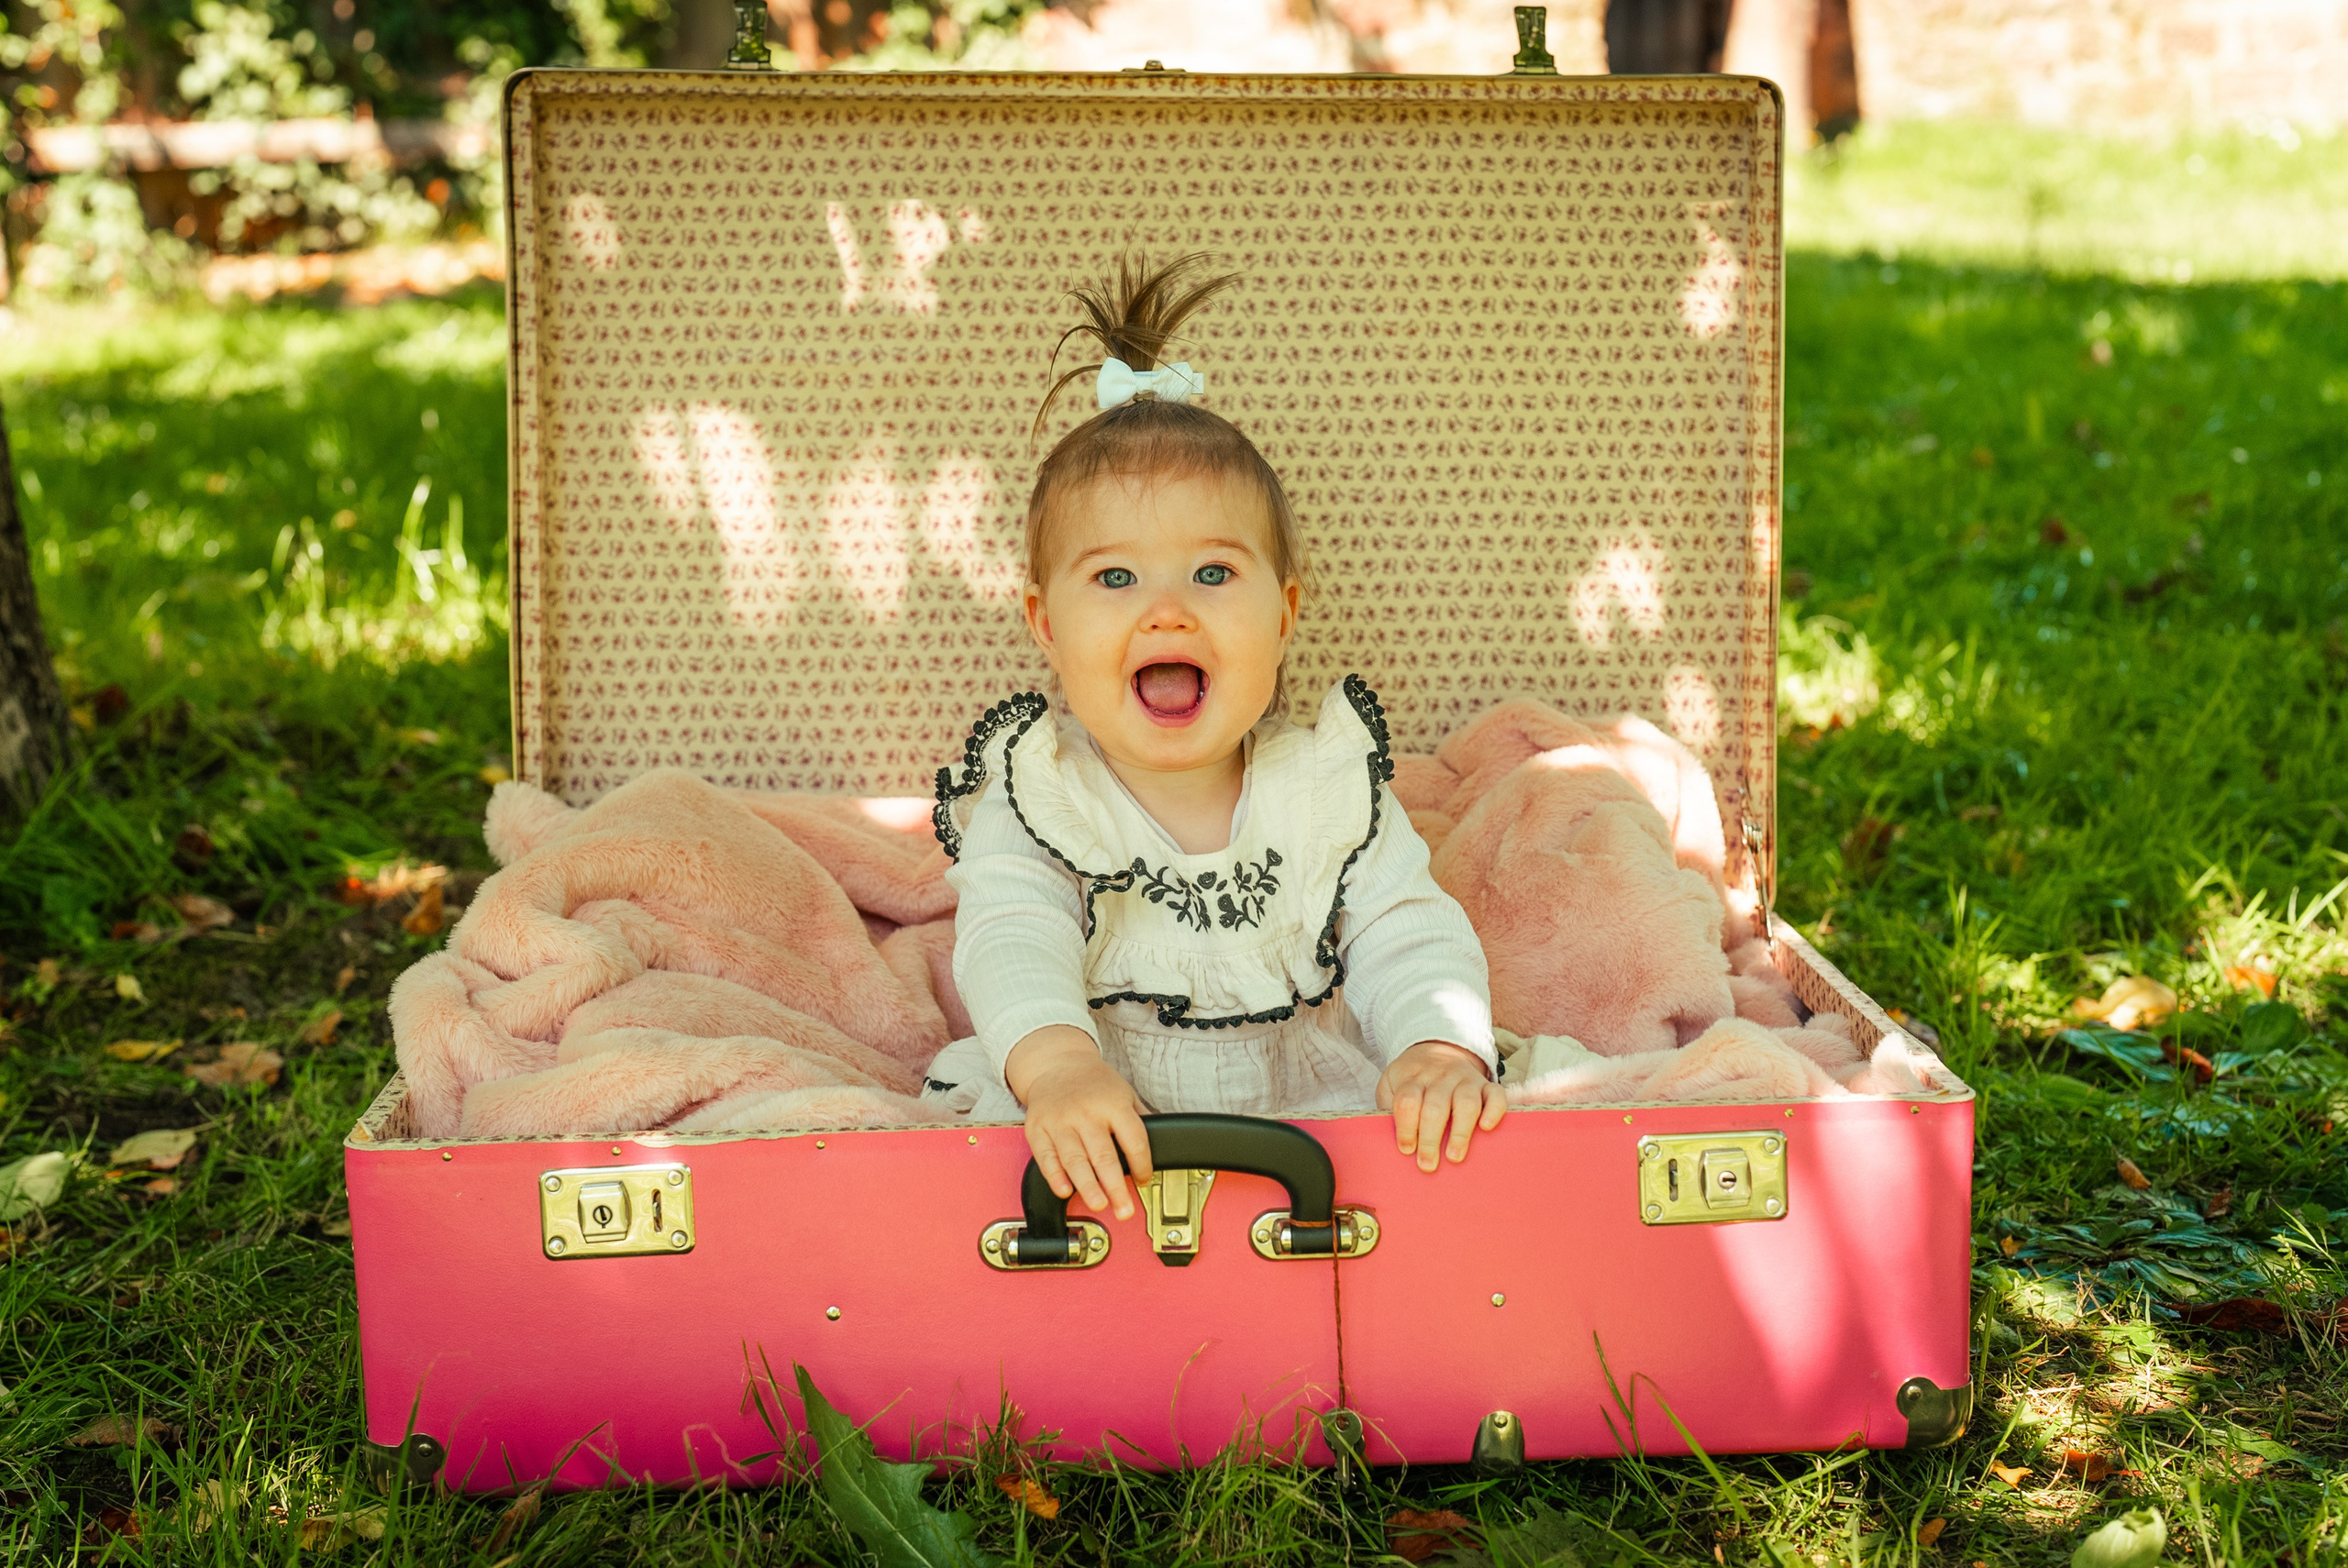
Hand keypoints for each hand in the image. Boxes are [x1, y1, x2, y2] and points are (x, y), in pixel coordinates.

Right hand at [1005, 1024, 1152, 1219]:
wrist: (1057, 1064)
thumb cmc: (1094, 1083)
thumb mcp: (1125, 1092)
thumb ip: (1142, 1119)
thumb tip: (1165, 1143)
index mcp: (1113, 1104)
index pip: (1133, 1140)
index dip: (1142, 1164)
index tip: (1144, 1180)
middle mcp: (1086, 1112)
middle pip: (1104, 1155)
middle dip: (1115, 1187)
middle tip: (1125, 1210)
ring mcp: (1060, 1121)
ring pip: (1074, 1160)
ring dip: (1087, 1186)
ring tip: (1099, 1203)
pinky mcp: (1037, 1129)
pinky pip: (1046, 1158)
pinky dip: (1055, 1177)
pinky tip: (1065, 1191)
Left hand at [1377, 1040, 1504, 1172]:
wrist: (1436, 1048)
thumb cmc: (1411, 1078)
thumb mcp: (1390, 1084)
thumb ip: (1387, 1107)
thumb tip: (1388, 1140)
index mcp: (1413, 1078)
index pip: (1407, 1101)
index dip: (1405, 1127)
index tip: (1406, 1149)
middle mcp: (1440, 1077)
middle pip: (1435, 1107)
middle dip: (1430, 1138)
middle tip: (1427, 1164)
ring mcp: (1465, 1079)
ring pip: (1466, 1102)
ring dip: (1460, 1131)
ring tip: (1454, 1156)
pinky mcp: (1486, 1084)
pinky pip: (1496, 1094)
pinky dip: (1494, 1110)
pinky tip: (1486, 1128)